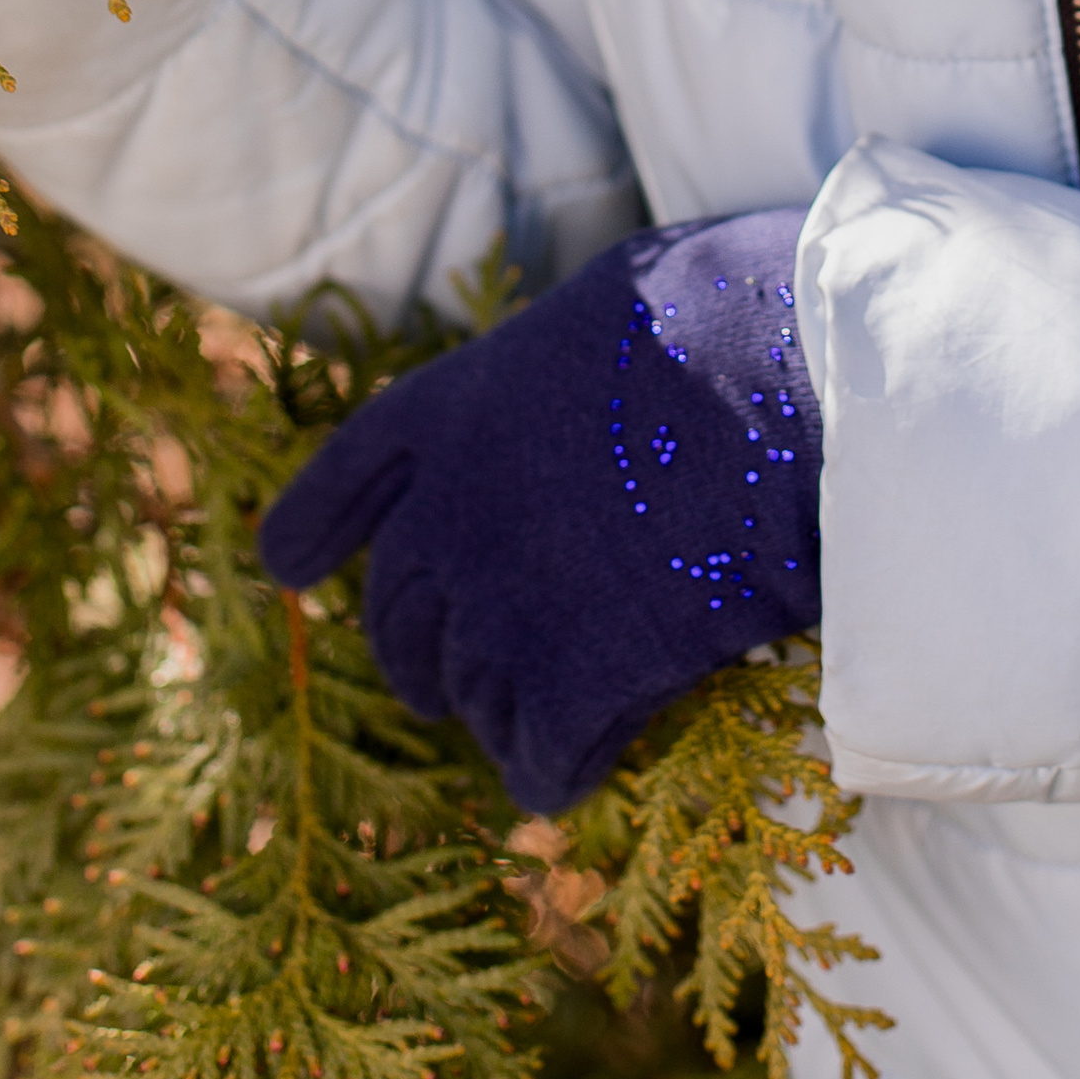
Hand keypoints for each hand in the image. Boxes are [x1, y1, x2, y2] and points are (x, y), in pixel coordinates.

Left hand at [258, 209, 818, 812]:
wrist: (792, 378)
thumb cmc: (725, 314)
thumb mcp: (603, 309)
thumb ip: (554, 381)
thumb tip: (572, 418)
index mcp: (449, 408)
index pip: (350, 476)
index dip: (314, 525)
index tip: (287, 568)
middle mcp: (448, 512)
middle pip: (400, 618)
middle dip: (423, 656)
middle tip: (455, 684)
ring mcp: (503, 602)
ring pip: (472, 696)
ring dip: (502, 711)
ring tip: (544, 720)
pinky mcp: (575, 679)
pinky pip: (542, 758)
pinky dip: (556, 769)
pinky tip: (577, 768)